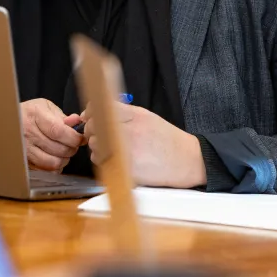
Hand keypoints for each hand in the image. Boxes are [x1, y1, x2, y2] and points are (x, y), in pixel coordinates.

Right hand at [21, 99, 85, 171]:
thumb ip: (63, 116)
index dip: (73, 137)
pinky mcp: (23, 161)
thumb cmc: (30, 114)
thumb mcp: (46, 107)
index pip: (58, 131)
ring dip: (64, 160)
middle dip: (72, 149)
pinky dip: (54, 168)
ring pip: (52, 163)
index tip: (80, 139)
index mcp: (35, 115)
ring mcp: (24, 149)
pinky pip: (44, 171)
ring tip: (65, 152)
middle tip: (73, 145)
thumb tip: (77, 121)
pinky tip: (55, 159)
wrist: (7, 121)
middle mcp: (27, 133)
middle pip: (57, 148)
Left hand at [82, 103, 206, 188]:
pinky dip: (103, 159)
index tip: (90, 116)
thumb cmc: (166, 139)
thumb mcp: (147, 117)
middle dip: (92, 130)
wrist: (186, 160)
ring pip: (95, 145)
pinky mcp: (125, 168)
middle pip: (93, 127)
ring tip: (113, 147)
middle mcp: (129, 132)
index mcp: (135, 116)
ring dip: (98, 146)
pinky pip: (101, 161)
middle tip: (100, 133)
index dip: (91, 112)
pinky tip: (116, 157)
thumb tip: (95, 113)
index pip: (99, 108)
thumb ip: (123, 113)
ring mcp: (126, 151)